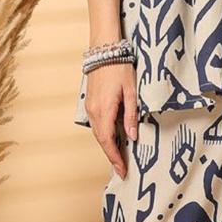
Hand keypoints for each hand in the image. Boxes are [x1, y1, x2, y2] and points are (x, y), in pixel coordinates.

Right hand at [84, 62, 137, 177]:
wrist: (104, 50)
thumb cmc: (119, 68)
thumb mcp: (131, 91)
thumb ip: (130, 115)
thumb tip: (131, 136)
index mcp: (104, 110)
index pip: (108, 141)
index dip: (114, 157)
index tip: (122, 170)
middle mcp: (93, 111)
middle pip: (102, 140)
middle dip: (111, 155)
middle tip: (122, 169)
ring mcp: (90, 107)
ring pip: (98, 133)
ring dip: (107, 146)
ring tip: (119, 157)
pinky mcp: (90, 102)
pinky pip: (97, 124)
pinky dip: (104, 134)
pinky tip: (113, 138)